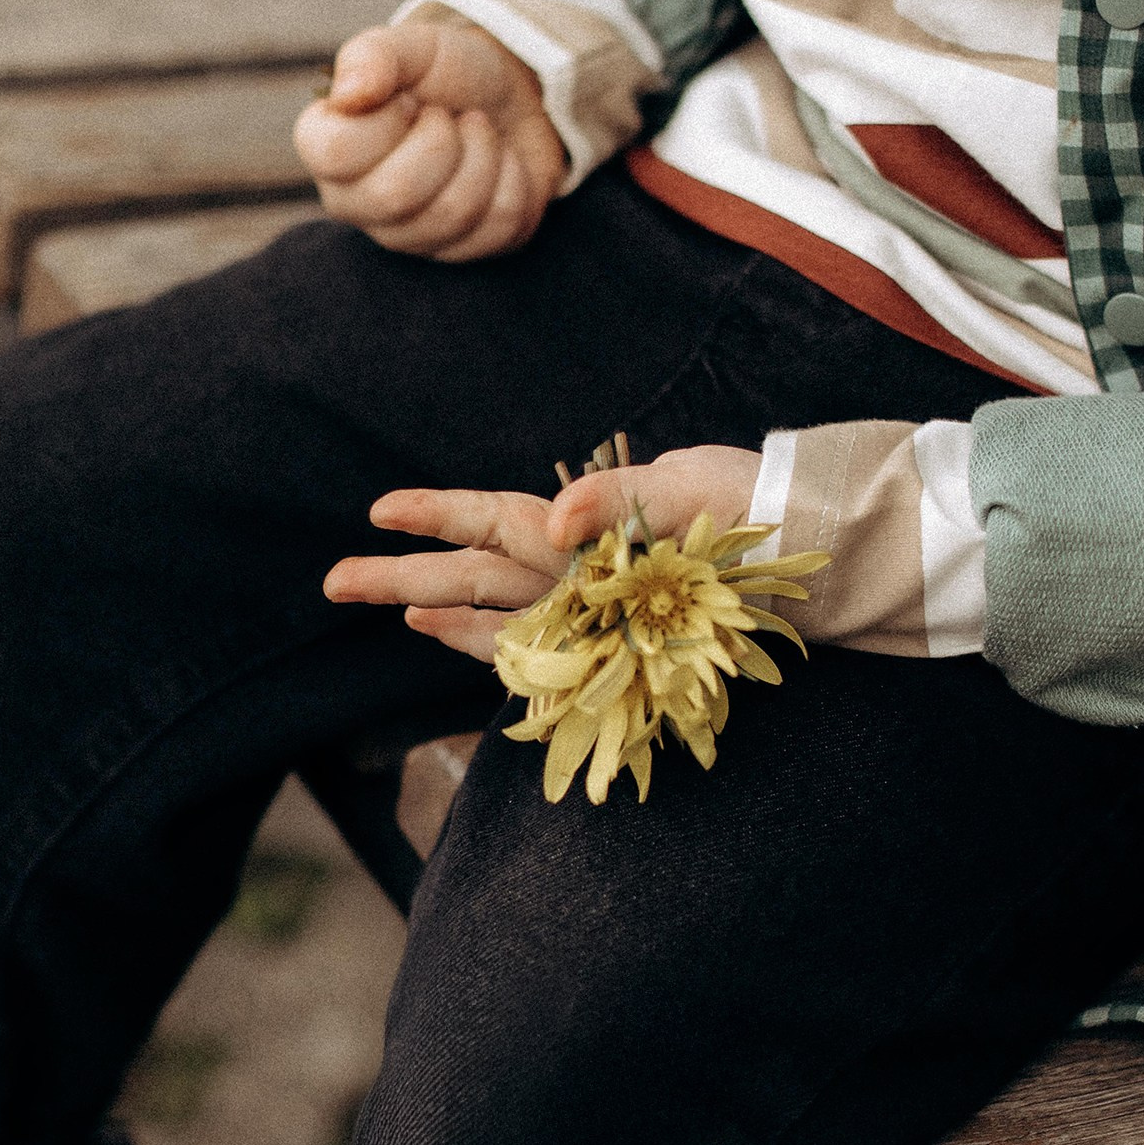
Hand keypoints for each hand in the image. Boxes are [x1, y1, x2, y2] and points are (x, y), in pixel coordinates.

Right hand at [292, 14, 566, 259]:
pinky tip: (501, 163)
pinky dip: (514, 179)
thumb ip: (373, 56)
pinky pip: (498, 225)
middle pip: (396, 196)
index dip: (388, 120)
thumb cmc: (448, 73)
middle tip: (451, 118)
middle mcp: (356, 202)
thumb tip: (349, 94)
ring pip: (453, 213)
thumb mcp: (413, 47)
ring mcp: (407, 236)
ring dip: (484, 155)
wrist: (510, 99)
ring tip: (477, 132)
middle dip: (443, 141)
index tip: (410, 100)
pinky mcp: (461, 251)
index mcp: (327, 148)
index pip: (337, 154)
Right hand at [324, 447, 761, 659]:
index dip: (437, 514)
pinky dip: (487, 647)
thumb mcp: (691, 490)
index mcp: (586, 523)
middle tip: (332, 581)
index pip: (492, 517)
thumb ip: (619, 498)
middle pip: (472, 570)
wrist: (811, 559)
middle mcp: (573, 570)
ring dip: (430, 611)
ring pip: (490, 613)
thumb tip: (553, 520)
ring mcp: (586, 614)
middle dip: (402, 574)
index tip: (381, 511)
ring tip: (378, 610)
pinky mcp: (608, 653)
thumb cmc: (749, 511)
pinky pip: (534, 654)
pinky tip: (436, 634)